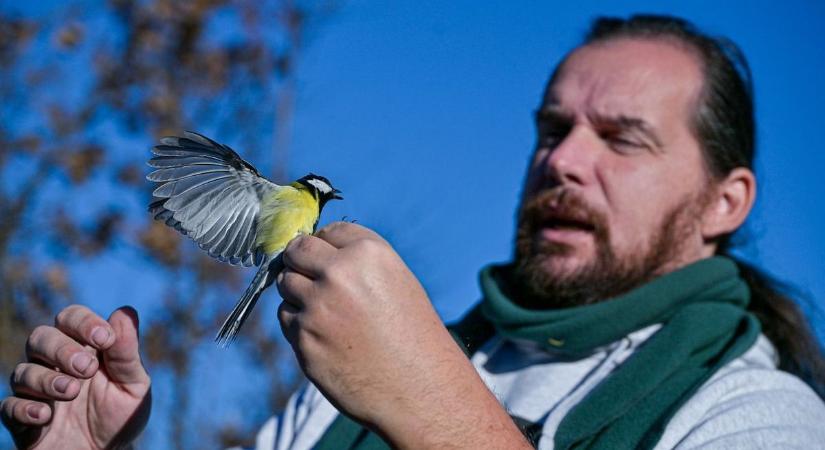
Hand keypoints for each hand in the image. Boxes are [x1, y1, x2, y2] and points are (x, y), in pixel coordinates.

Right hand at [2, 305, 150, 449]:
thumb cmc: (120, 416)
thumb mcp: (133, 385)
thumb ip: (127, 352)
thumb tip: (126, 311)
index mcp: (83, 349)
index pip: (71, 318)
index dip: (84, 322)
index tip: (105, 339)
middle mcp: (54, 364)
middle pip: (40, 337)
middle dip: (62, 349)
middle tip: (87, 369)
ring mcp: (36, 391)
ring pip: (22, 371)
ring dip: (47, 379)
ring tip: (71, 391)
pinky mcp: (22, 419)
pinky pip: (8, 406)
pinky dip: (25, 408)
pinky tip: (45, 416)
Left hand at [276, 222, 529, 448]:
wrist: (420, 389)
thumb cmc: (413, 335)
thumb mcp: (396, 281)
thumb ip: (356, 262)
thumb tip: (314, 254)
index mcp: (368, 253)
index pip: (327, 231)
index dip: (325, 244)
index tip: (326, 256)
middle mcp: (339, 274)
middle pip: (296, 251)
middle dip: (299, 261)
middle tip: (310, 275)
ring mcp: (317, 307)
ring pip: (285, 284)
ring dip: (299, 294)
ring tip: (328, 313)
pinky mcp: (303, 339)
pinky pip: (287, 318)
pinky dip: (299, 323)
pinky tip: (326, 336)